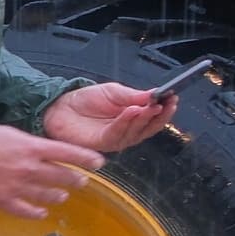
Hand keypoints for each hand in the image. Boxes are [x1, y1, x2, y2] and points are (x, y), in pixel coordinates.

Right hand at [0, 122, 102, 217]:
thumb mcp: (6, 133)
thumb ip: (26, 144)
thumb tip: (39, 151)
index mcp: (30, 147)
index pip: (67, 153)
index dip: (86, 158)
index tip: (99, 162)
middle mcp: (28, 168)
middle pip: (60, 176)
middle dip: (75, 179)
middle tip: (82, 181)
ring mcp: (16, 186)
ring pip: (46, 195)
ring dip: (57, 196)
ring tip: (62, 196)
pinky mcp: (2, 200)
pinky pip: (25, 211)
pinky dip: (36, 212)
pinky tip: (42, 212)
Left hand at [43, 81, 176, 154]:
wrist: (60, 107)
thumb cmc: (87, 100)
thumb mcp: (114, 92)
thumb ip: (134, 96)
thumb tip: (155, 95)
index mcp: (133, 118)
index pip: (155, 117)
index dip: (166, 110)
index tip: (174, 98)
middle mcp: (128, 131)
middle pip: (150, 127)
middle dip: (160, 115)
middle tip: (166, 103)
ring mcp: (117, 139)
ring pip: (137, 131)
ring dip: (145, 117)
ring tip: (150, 106)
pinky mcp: (103, 143)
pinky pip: (118, 133)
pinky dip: (126, 121)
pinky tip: (132, 111)